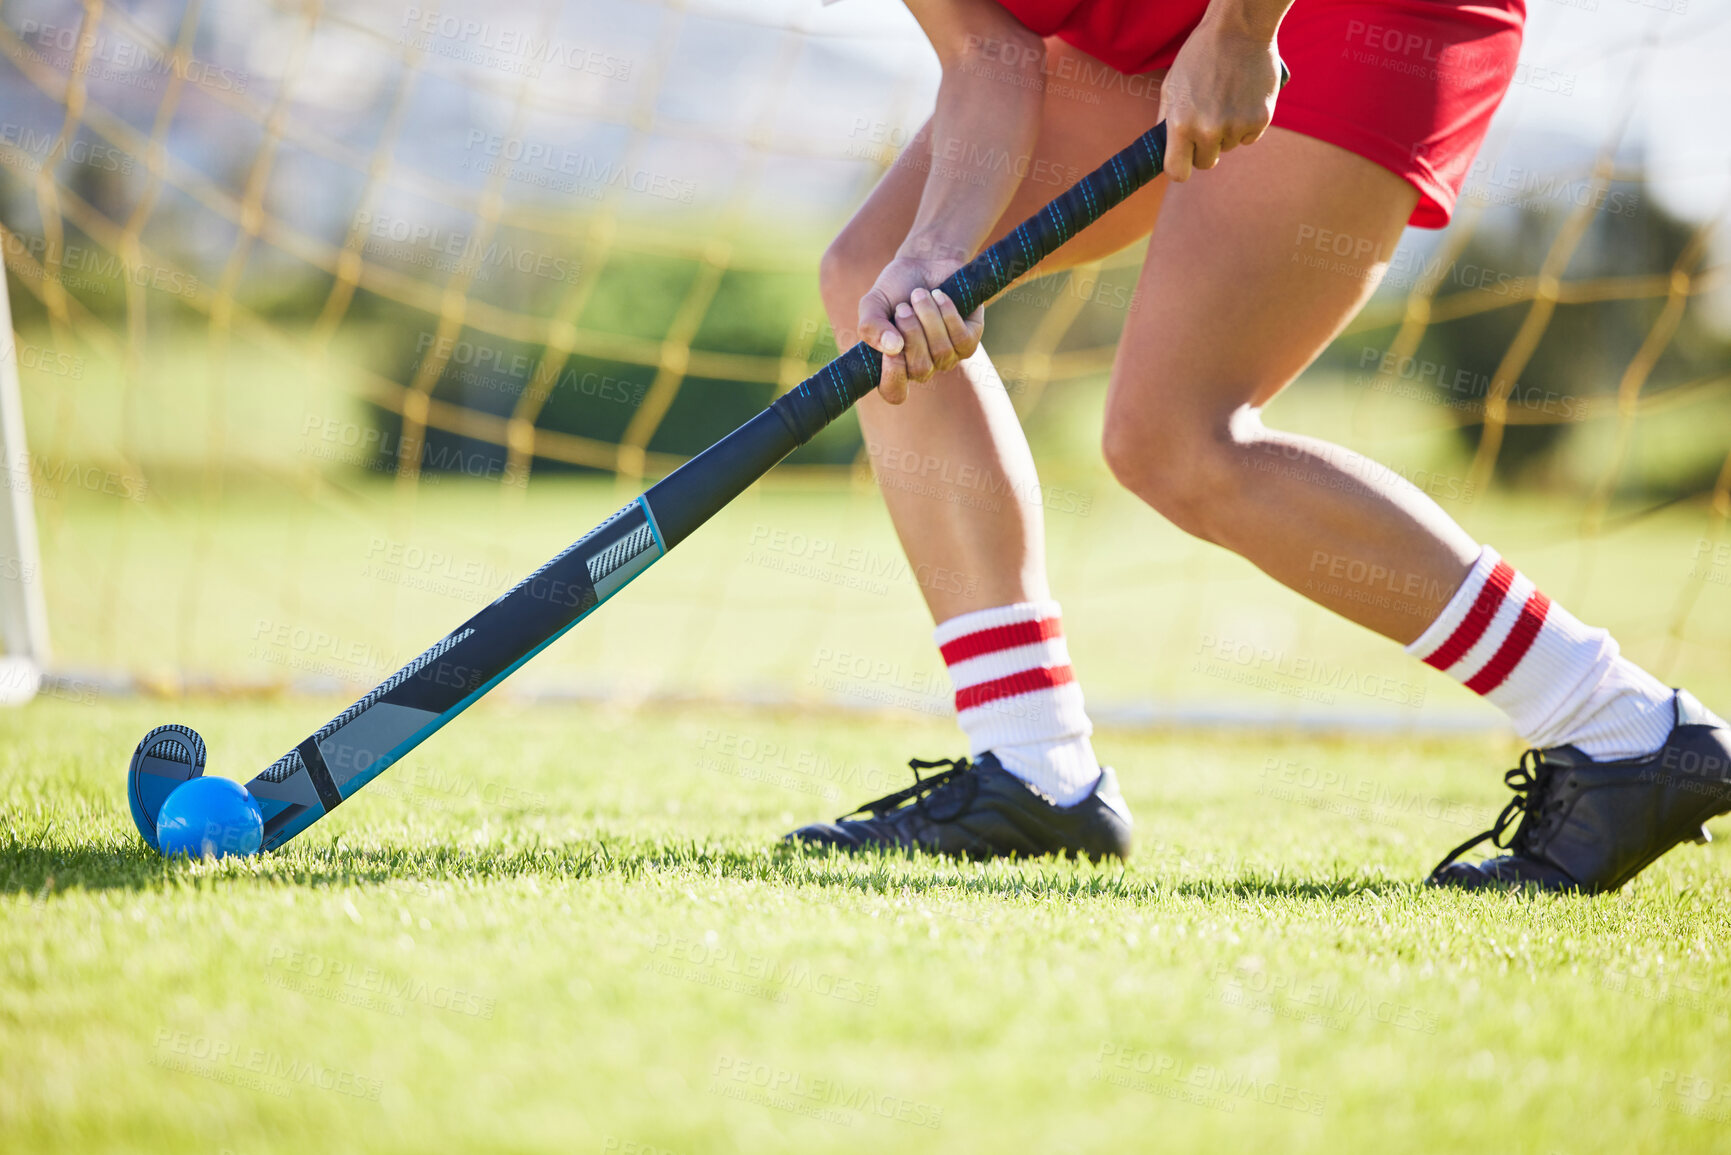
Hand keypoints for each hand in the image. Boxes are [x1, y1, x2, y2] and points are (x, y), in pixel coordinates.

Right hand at [856, 256, 985, 403]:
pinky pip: (961, 338)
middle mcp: (922, 366)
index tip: (889, 350)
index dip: (892, 377)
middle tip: (903, 307)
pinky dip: (948, 314)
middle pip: (920, 369)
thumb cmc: (896, 288)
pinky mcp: (969, 341)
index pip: (894, 393)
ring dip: (928, 318)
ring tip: (919, 295)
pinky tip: (939, 295)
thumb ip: (870, 327)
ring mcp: (947, 357)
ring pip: (941, 351)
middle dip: (911, 333)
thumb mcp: (873, 304)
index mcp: (895, 365)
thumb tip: (892, 348)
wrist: (925, 262)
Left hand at [1158, 24, 1283, 181]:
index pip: (1177, 172)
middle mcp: (1207, 129)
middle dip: (1204, 148)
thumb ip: (1166, 121)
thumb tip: (1164, 149)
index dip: (1181, 168)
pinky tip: (1243, 99)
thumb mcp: (1171, 87)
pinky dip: (1247, 124)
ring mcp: (1236, 126)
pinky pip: (1250, 138)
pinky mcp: (1260, 119)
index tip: (1184, 161)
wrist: (1238, 29)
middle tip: (1207, 121)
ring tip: (1225, 100)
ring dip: (1227, 132)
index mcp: (1180, 124)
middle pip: (1206, 162)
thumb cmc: (1199, 57)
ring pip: (1228, 147)